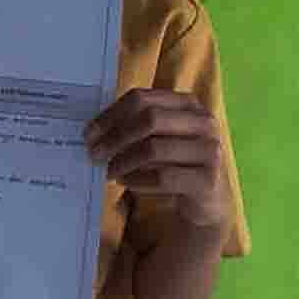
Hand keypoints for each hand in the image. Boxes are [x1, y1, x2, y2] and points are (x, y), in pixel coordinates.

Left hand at [85, 88, 228, 229]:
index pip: (142, 98)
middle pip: (150, 119)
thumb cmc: (176, 163)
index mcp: (188, 104)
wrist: (209, 200)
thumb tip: (94, 132)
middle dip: (116, 137)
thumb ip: (136, 126)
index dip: (111, 115)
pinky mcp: (208, 180)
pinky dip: (138, 181)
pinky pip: (163, 178)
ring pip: (154, 149)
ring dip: (124, 161)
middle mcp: (203, 123)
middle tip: (95, 153)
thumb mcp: (161, 138)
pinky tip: (126, 183)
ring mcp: (209, 151)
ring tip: (109, 171)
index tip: (89, 133)